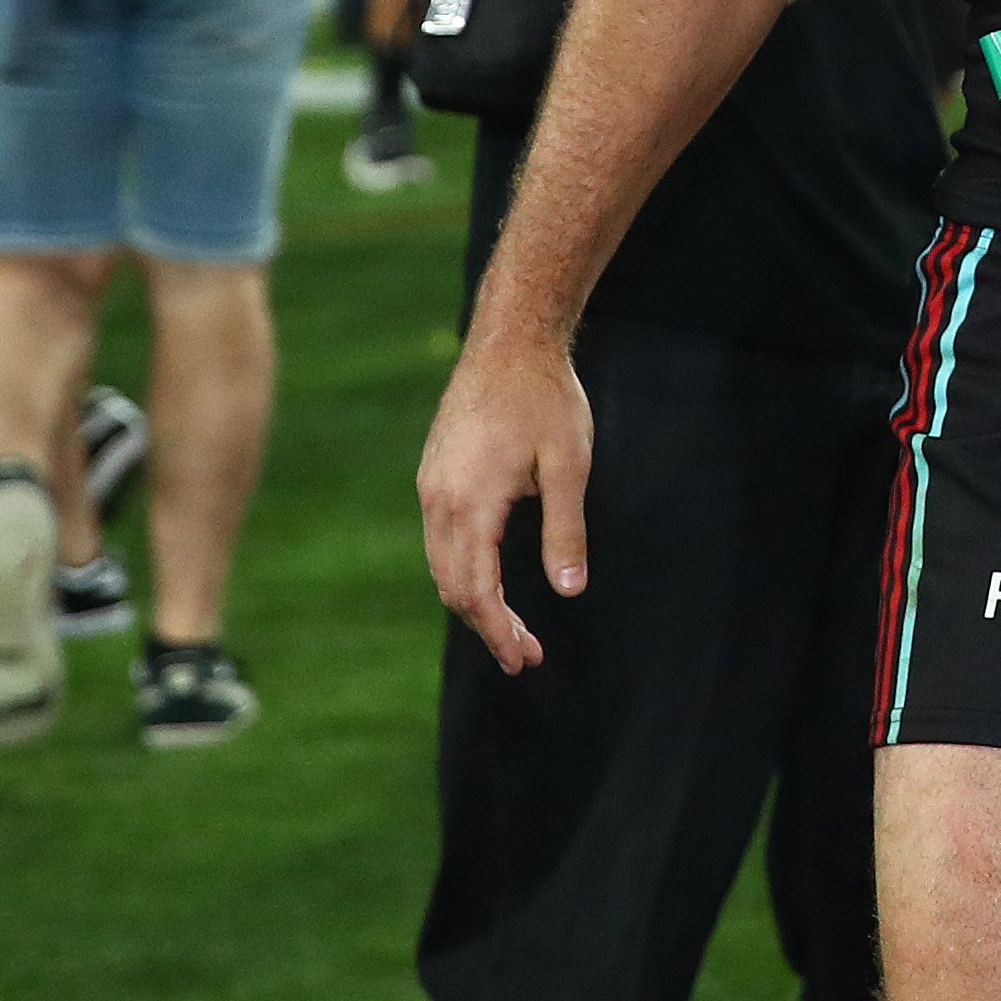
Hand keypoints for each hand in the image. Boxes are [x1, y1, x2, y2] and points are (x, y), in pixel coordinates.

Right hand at [417, 328, 593, 669]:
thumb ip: (566, 531)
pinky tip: (489, 581)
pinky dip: (461, 571)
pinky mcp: (432, 474)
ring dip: (473, 601)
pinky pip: (439, 539)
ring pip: (441, 565)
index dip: (500, 631)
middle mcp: (438, 500)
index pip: (477, 590)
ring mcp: (430, 486)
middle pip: (453, 586)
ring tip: (511, 629)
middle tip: (527, 657)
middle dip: (488, 626)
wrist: (509, 341)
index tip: (527, 659)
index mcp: (471, 503)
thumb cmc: (546, 399)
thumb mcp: (570, 466)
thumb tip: (570, 590)